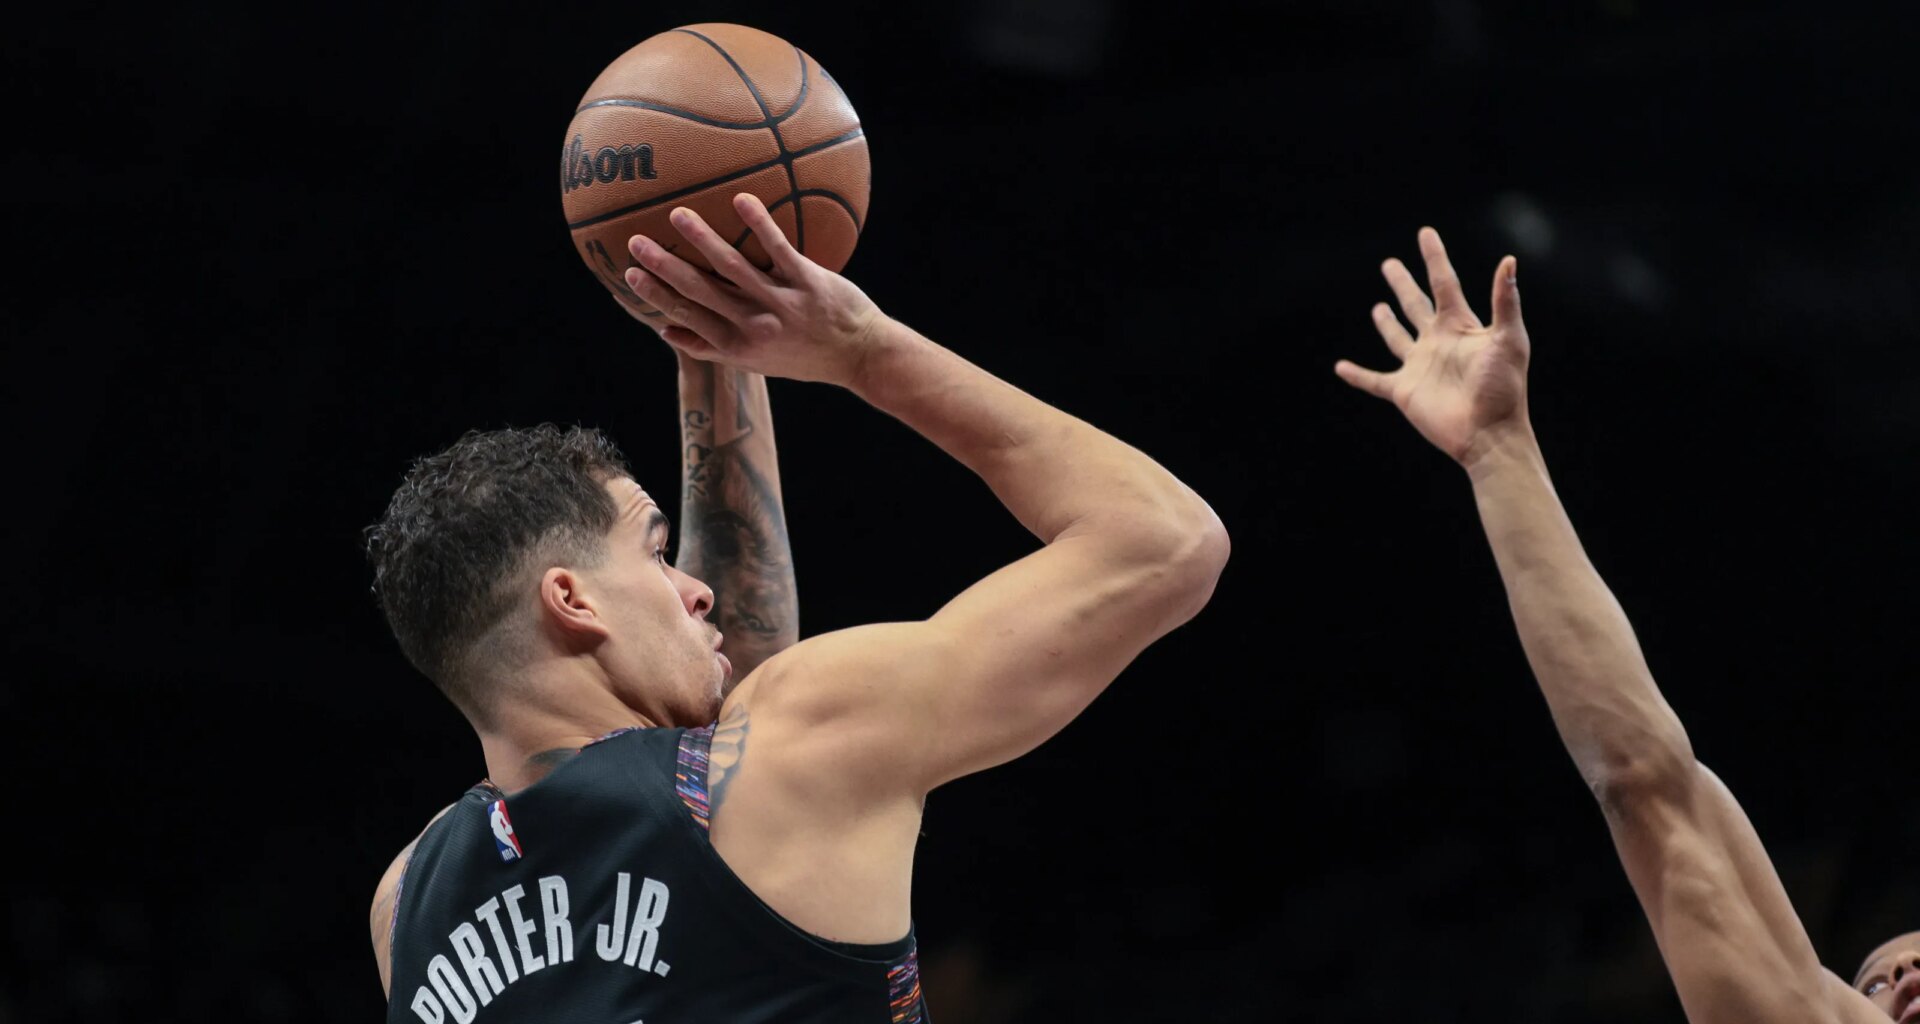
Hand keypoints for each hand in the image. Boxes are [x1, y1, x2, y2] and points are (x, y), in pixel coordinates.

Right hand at [624, 194, 885, 387]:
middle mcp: (755, 326)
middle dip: (665, 267)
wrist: (860, 356)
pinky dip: (760, 225)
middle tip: (636, 241)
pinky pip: (780, 249)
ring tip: (678, 214)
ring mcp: (782, 302)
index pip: (687, 318)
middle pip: (701, 292)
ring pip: (735, 268)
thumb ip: (712, 347)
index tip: (629, 274)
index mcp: (738, 347)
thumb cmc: (804, 356)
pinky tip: (741, 200)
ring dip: (704, 240)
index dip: (657, 297)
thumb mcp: (755, 363)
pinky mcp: (809, 282)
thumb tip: (666, 331)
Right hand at [1334, 228, 1531, 464]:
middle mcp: (1437, 341)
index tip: (1425, 233)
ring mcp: (1420, 366)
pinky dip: (1357, 375)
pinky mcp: (1405, 391)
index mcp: (1460, 325)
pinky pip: (1375, 381)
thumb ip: (1505, 301)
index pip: (1444, 283)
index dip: (1434, 257)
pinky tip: (1341, 367)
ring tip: (1378, 307)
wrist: (1489, 433)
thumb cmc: (1504, 387)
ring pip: (1397, 338)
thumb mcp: (1508, 339)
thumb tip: (1509, 260)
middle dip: (1403, 284)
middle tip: (1389, 264)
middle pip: (1415, 305)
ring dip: (1386, 323)